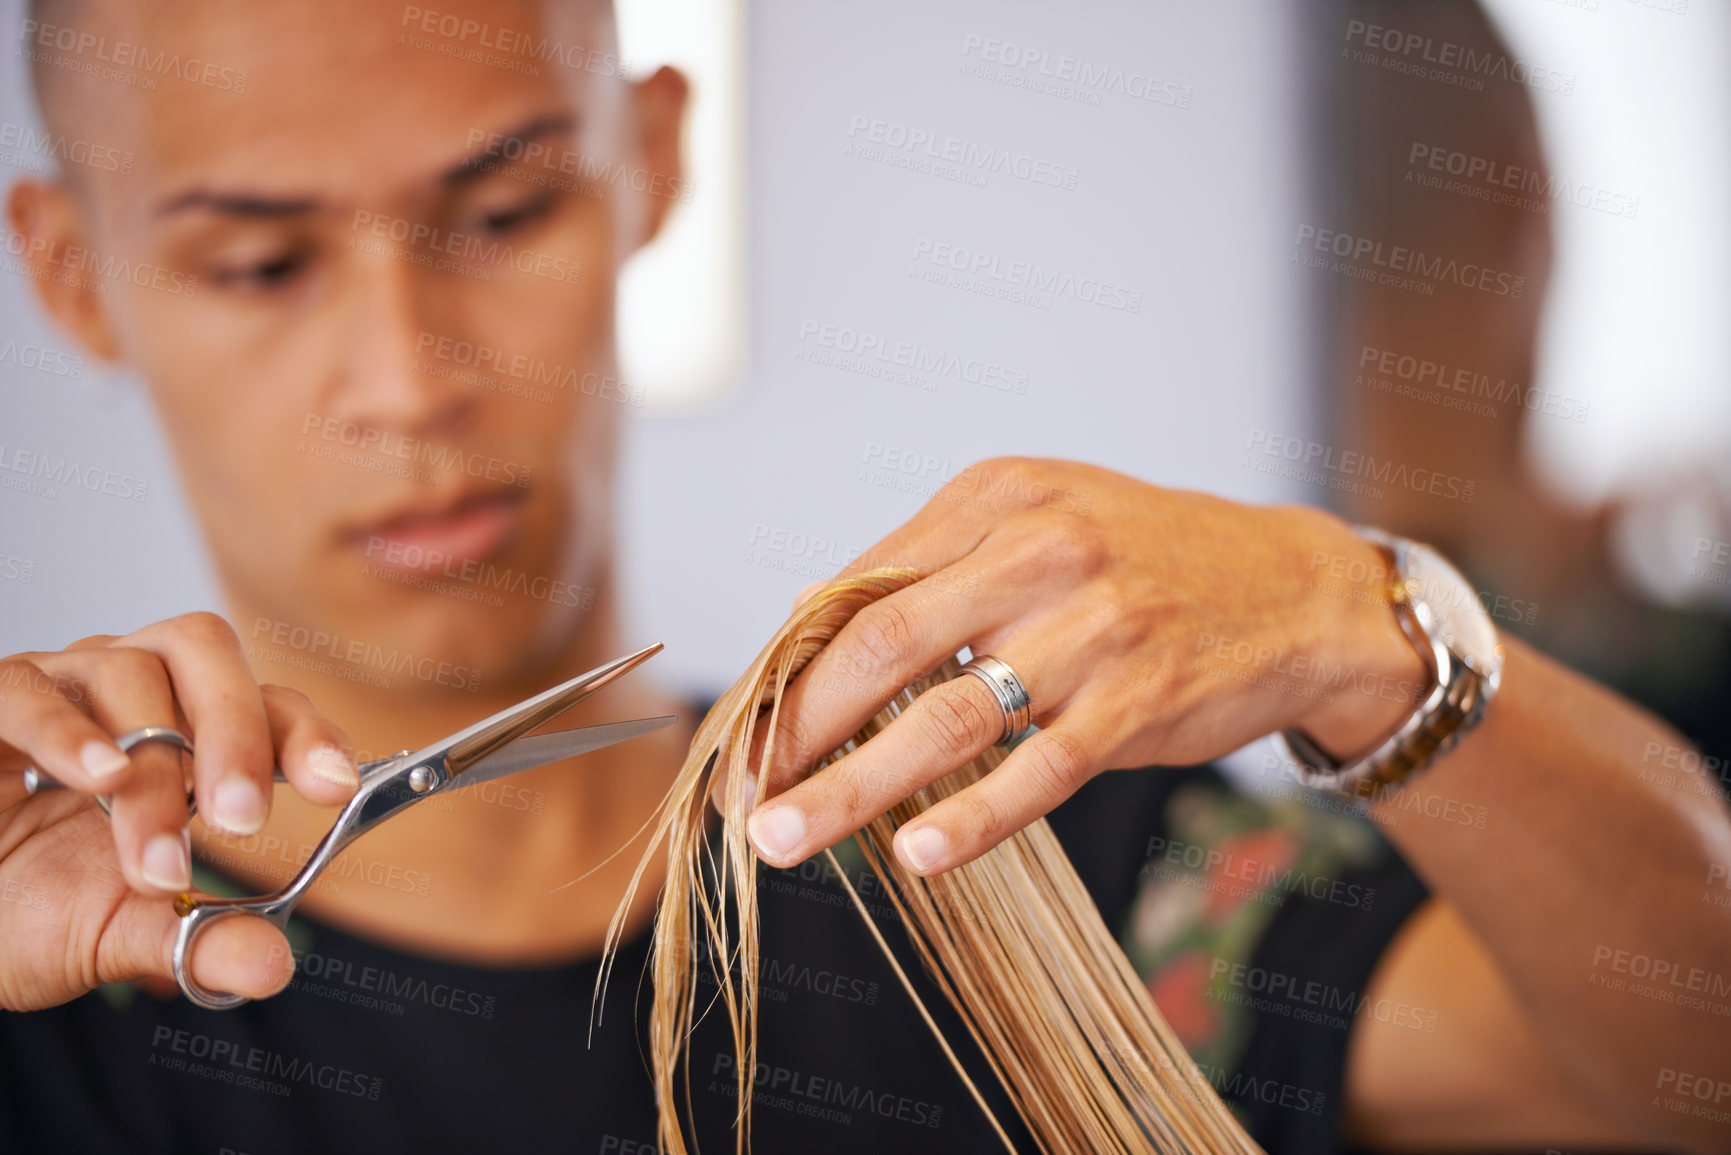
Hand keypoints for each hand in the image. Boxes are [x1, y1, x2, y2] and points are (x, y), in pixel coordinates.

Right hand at [0, 612, 359, 1010]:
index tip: (336, 789)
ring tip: (154, 863)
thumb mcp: (121, 935)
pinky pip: (27, 690)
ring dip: (151, 775)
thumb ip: (198, 945)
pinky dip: (66, 731)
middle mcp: (130, 688)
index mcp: (184, 732)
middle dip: (238, 734)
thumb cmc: (26, 907)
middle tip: (243, 820)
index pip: (266, 703)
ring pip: (128, 676)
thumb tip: (271, 967)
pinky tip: (99, 777)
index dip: (307, 735)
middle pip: (206, 652)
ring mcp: (57, 684)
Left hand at [738, 458, 1426, 875]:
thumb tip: (811, 636)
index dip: (786, 673)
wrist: (1297, 588)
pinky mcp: (1142, 697)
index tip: (741, 739)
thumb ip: (933, 572)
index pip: (856, 592)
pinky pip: (1039, 769)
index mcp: (993, 498)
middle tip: (742, 800)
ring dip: (852, 788)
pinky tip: (916, 857)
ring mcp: (1093, 625)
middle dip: (794, 733)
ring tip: (787, 839)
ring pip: (945, 717)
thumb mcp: (1038, 524)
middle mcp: (1037, 548)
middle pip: (878, 648)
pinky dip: (973, 817)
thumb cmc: (1145, 563)